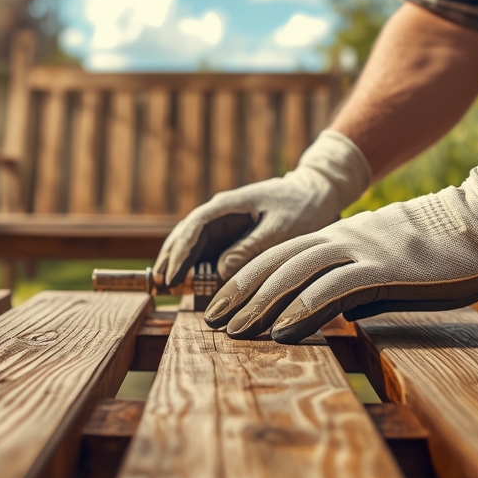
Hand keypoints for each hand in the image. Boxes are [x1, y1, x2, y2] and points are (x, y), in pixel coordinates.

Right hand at [153, 131, 371, 285]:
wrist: (317, 193)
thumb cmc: (303, 208)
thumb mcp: (281, 230)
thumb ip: (250, 248)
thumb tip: (220, 270)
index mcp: (230, 205)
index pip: (196, 226)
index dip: (182, 252)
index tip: (173, 275)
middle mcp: (222, 211)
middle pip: (187, 233)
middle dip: (173, 257)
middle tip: (160, 283)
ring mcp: (226, 221)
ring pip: (194, 241)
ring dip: (180, 260)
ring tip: (167, 282)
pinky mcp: (234, 232)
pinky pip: (209, 248)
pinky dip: (197, 262)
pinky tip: (189, 278)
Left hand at [203, 141, 477, 342]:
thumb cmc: (441, 248)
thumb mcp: (389, 263)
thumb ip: (359, 282)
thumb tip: (341, 310)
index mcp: (339, 237)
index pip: (279, 257)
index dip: (246, 280)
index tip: (221, 304)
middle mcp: (340, 240)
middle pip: (275, 264)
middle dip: (238, 293)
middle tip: (209, 320)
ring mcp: (359, 251)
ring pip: (293, 275)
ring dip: (258, 304)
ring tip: (232, 330)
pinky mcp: (381, 268)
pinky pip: (331, 288)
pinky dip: (301, 309)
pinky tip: (279, 330)